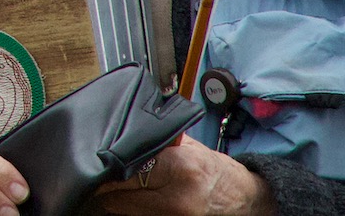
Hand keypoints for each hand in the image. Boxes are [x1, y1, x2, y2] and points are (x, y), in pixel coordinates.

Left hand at [94, 138, 273, 215]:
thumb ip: (157, 141)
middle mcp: (176, 198)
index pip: (126, 171)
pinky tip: (137, 198)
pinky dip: (132, 209)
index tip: (102, 161)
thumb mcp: (189, 147)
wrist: (243, 198)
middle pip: (119, 196)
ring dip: (119, 199)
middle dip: (110, 184)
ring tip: (127, 186)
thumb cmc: (216, 170)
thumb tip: (120, 136)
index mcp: (180, 168)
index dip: (110, 167)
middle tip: (108, 174)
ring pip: (124, 211)